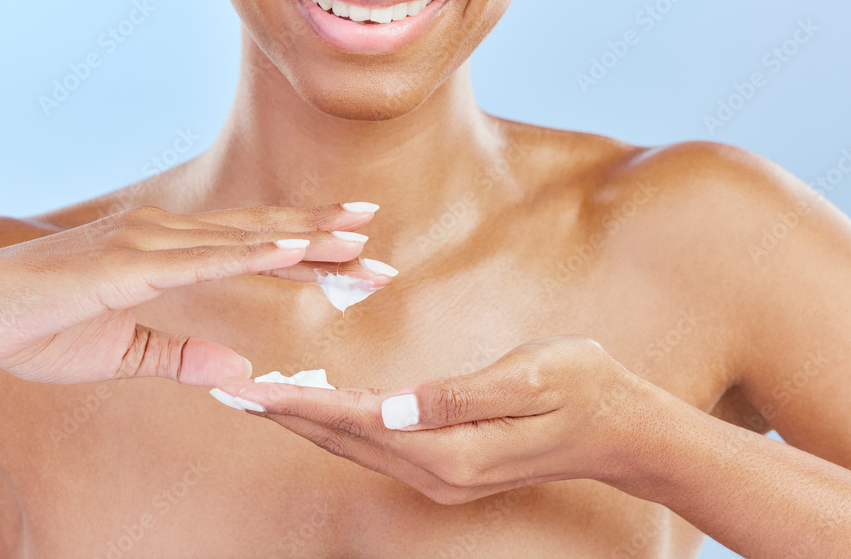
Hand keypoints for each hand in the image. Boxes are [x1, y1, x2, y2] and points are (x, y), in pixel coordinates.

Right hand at [0, 203, 393, 385]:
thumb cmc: (36, 325)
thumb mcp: (122, 352)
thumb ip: (180, 356)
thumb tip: (235, 371)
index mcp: (165, 251)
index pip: (251, 248)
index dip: (305, 249)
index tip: (354, 251)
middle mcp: (165, 235)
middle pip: (260, 234)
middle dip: (323, 237)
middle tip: (379, 237)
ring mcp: (150, 243)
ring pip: (244, 239)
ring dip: (304, 238)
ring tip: (357, 236)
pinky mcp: (130, 263)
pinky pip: (205, 259)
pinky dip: (254, 253)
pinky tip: (294, 249)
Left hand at [212, 335, 654, 504]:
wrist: (620, 428)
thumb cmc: (582, 386)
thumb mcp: (530, 376)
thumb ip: (458, 395)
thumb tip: (390, 407)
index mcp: (452, 449)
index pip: (357, 423)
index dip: (299, 403)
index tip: (249, 388)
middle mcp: (437, 472)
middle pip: (343, 441)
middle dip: (283, 415)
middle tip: (230, 392)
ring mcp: (441, 475)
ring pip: (354, 446)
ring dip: (304, 422)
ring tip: (259, 396)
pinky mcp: (445, 466)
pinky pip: (376, 445)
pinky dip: (338, 424)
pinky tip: (317, 407)